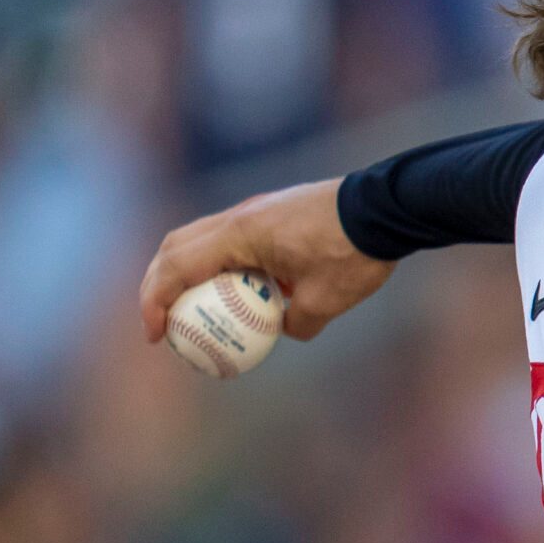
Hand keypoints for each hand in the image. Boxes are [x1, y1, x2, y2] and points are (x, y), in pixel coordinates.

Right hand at [139, 180, 392, 345]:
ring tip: (191, 309)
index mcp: (240, 234)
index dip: (156, 303)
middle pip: (176, 247)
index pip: (177, 267)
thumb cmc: (355, 254)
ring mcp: (256, 209)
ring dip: (187, 271)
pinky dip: (219, 263)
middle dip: (158, 285)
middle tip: (161, 323)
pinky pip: (230, 237)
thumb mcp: (325, 303)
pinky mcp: (272, 210)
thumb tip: (281, 330)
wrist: (387, 207)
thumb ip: (296, 323)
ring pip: (201, 238)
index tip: (156, 336)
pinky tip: (238, 291)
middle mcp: (240, 216)